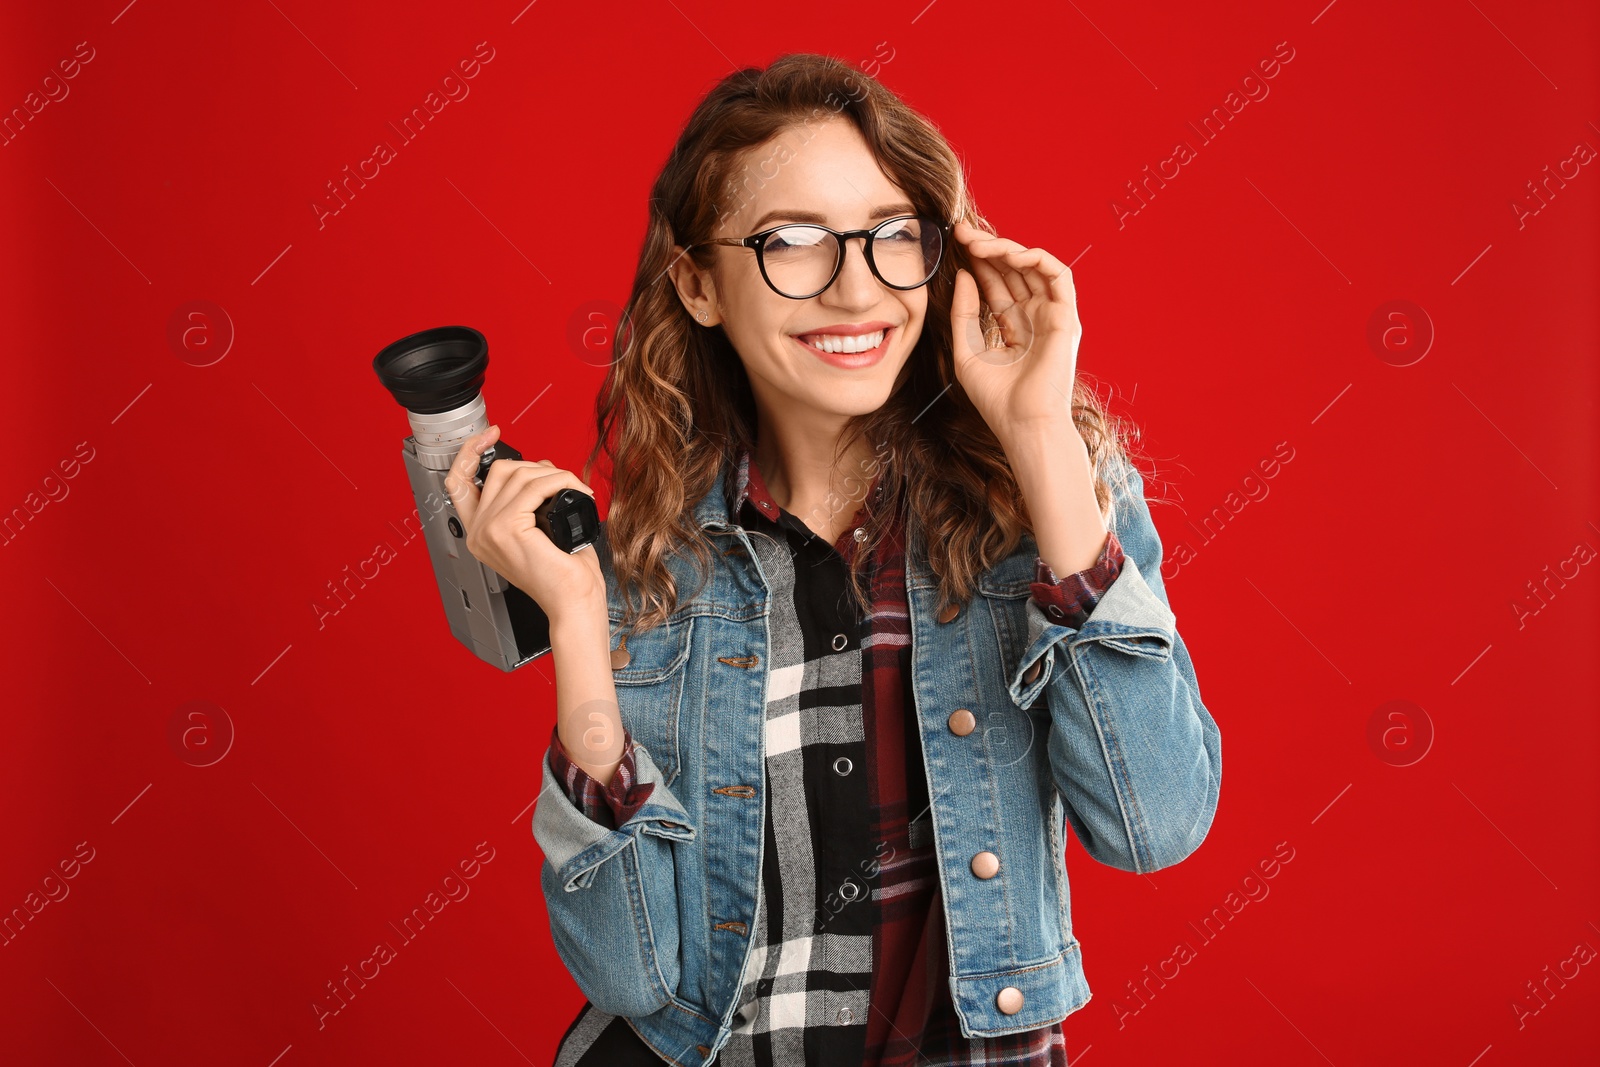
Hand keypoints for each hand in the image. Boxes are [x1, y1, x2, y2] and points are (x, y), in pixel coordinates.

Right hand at [442, 425, 605, 623]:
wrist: (574, 603)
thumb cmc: (565, 574)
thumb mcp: (541, 528)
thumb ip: (528, 500)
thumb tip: (538, 466)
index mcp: (480, 533)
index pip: (458, 481)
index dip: (470, 451)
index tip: (491, 434)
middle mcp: (478, 533)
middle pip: (497, 471)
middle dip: (535, 467)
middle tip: (562, 481)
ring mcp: (488, 530)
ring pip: (518, 474)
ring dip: (554, 474)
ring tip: (575, 489)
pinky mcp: (506, 528)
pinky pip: (534, 486)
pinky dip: (560, 481)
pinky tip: (577, 492)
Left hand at [949, 220, 1081, 440]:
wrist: (1022, 424)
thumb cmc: (996, 398)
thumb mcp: (967, 350)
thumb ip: (964, 312)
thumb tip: (964, 274)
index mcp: (1014, 327)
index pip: (996, 284)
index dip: (977, 263)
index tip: (955, 245)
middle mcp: (1035, 318)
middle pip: (1013, 272)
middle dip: (988, 249)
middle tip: (962, 234)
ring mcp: (1051, 316)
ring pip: (1033, 268)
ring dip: (1006, 250)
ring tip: (978, 243)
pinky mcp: (1066, 317)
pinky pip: (1058, 275)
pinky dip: (1036, 259)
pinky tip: (1010, 254)